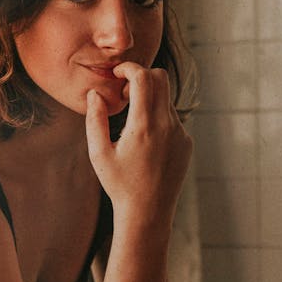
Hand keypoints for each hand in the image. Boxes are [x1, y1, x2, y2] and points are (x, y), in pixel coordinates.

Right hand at [85, 62, 191, 223]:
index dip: (129, 68)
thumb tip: (95, 94)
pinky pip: (172, 118)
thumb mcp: (99, 153)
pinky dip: (158, 117)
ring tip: (132, 121)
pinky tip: (145, 141)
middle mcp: (167, 125)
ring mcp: (180, 134)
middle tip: (125, 93)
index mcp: (144, 125)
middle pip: (161, 78)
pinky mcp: (186, 143)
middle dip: (142, 76)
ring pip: (167, 99)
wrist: (148, 213)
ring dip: (150, 99)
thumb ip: (95, 119)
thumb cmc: (119, 185)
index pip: (143, 77)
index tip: (118, 73)